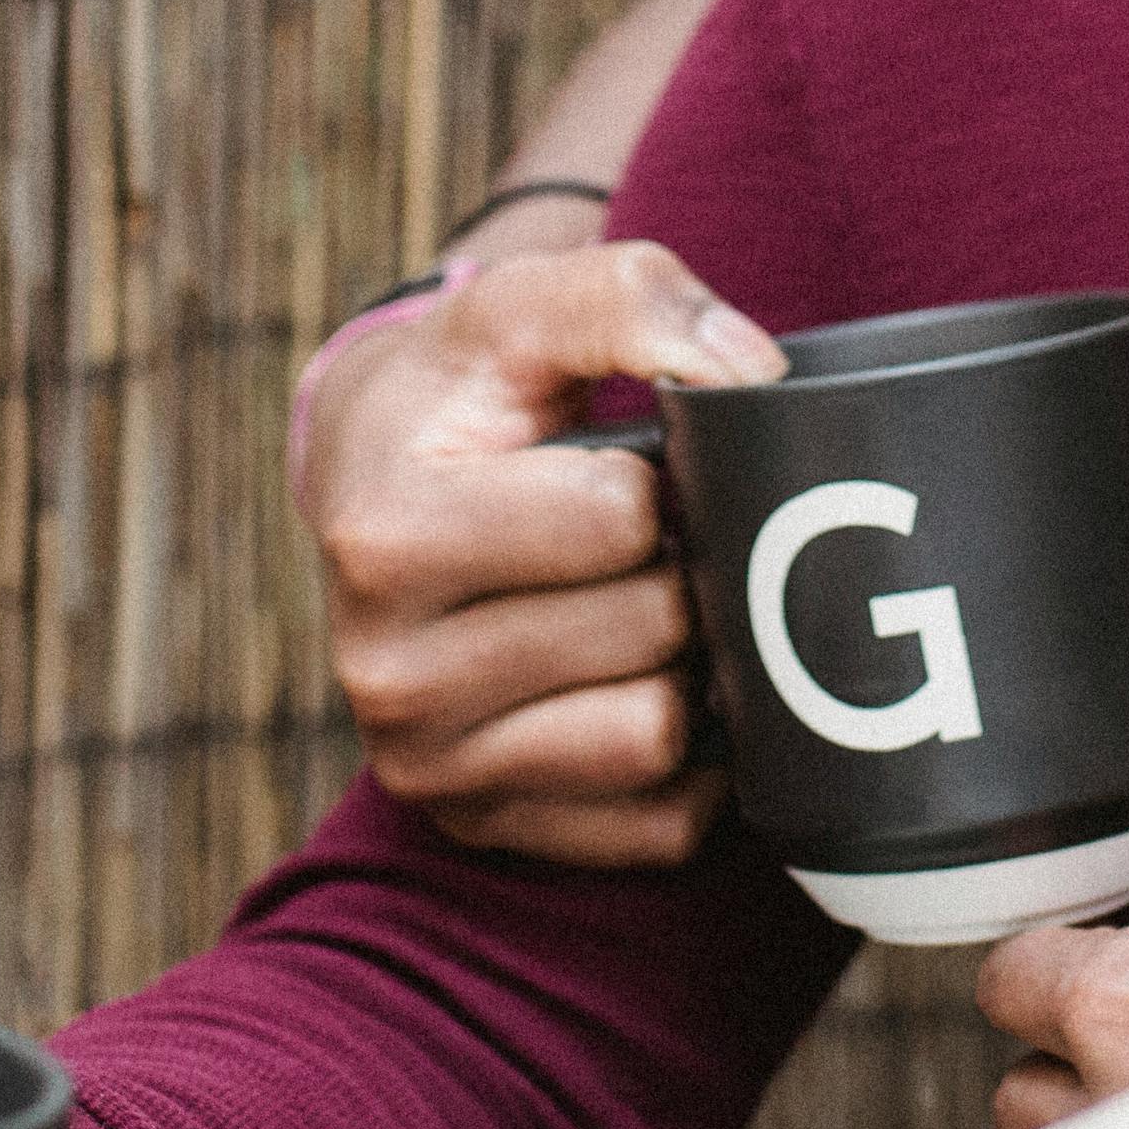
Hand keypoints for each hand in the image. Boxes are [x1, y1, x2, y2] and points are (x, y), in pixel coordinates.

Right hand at [307, 240, 786, 866]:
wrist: (374, 487)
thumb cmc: (465, 397)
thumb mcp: (520, 309)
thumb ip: (633, 299)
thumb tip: (754, 376)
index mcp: (384, 535)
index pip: (618, 519)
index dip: (656, 479)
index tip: (624, 462)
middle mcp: (384, 673)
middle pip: (651, 630)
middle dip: (680, 571)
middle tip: (650, 539)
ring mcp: (429, 768)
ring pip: (659, 735)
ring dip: (687, 666)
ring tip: (643, 602)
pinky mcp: (486, 830)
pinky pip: (661, 825)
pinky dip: (685, 759)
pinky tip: (639, 679)